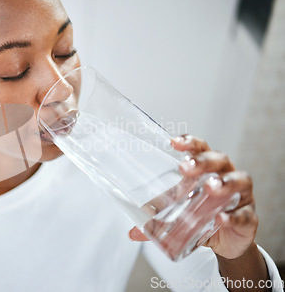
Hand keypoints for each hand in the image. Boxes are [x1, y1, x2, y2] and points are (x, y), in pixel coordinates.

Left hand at [129, 134, 257, 259]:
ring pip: (239, 180)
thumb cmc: (202, 214)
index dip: (189, 143)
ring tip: (212, 187)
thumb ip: (157, 220)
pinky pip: (244, 214)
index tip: (173, 142)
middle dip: (203, 161)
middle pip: (219, 159)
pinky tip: (221, 218)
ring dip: (225, 182)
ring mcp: (241, 195)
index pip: (200, 148)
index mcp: (207, 169)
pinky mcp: (249, 217)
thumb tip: (133, 232)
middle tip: (187, 167)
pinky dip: (233, 216)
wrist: (226, 241)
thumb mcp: (178, 213)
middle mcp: (226, 175)